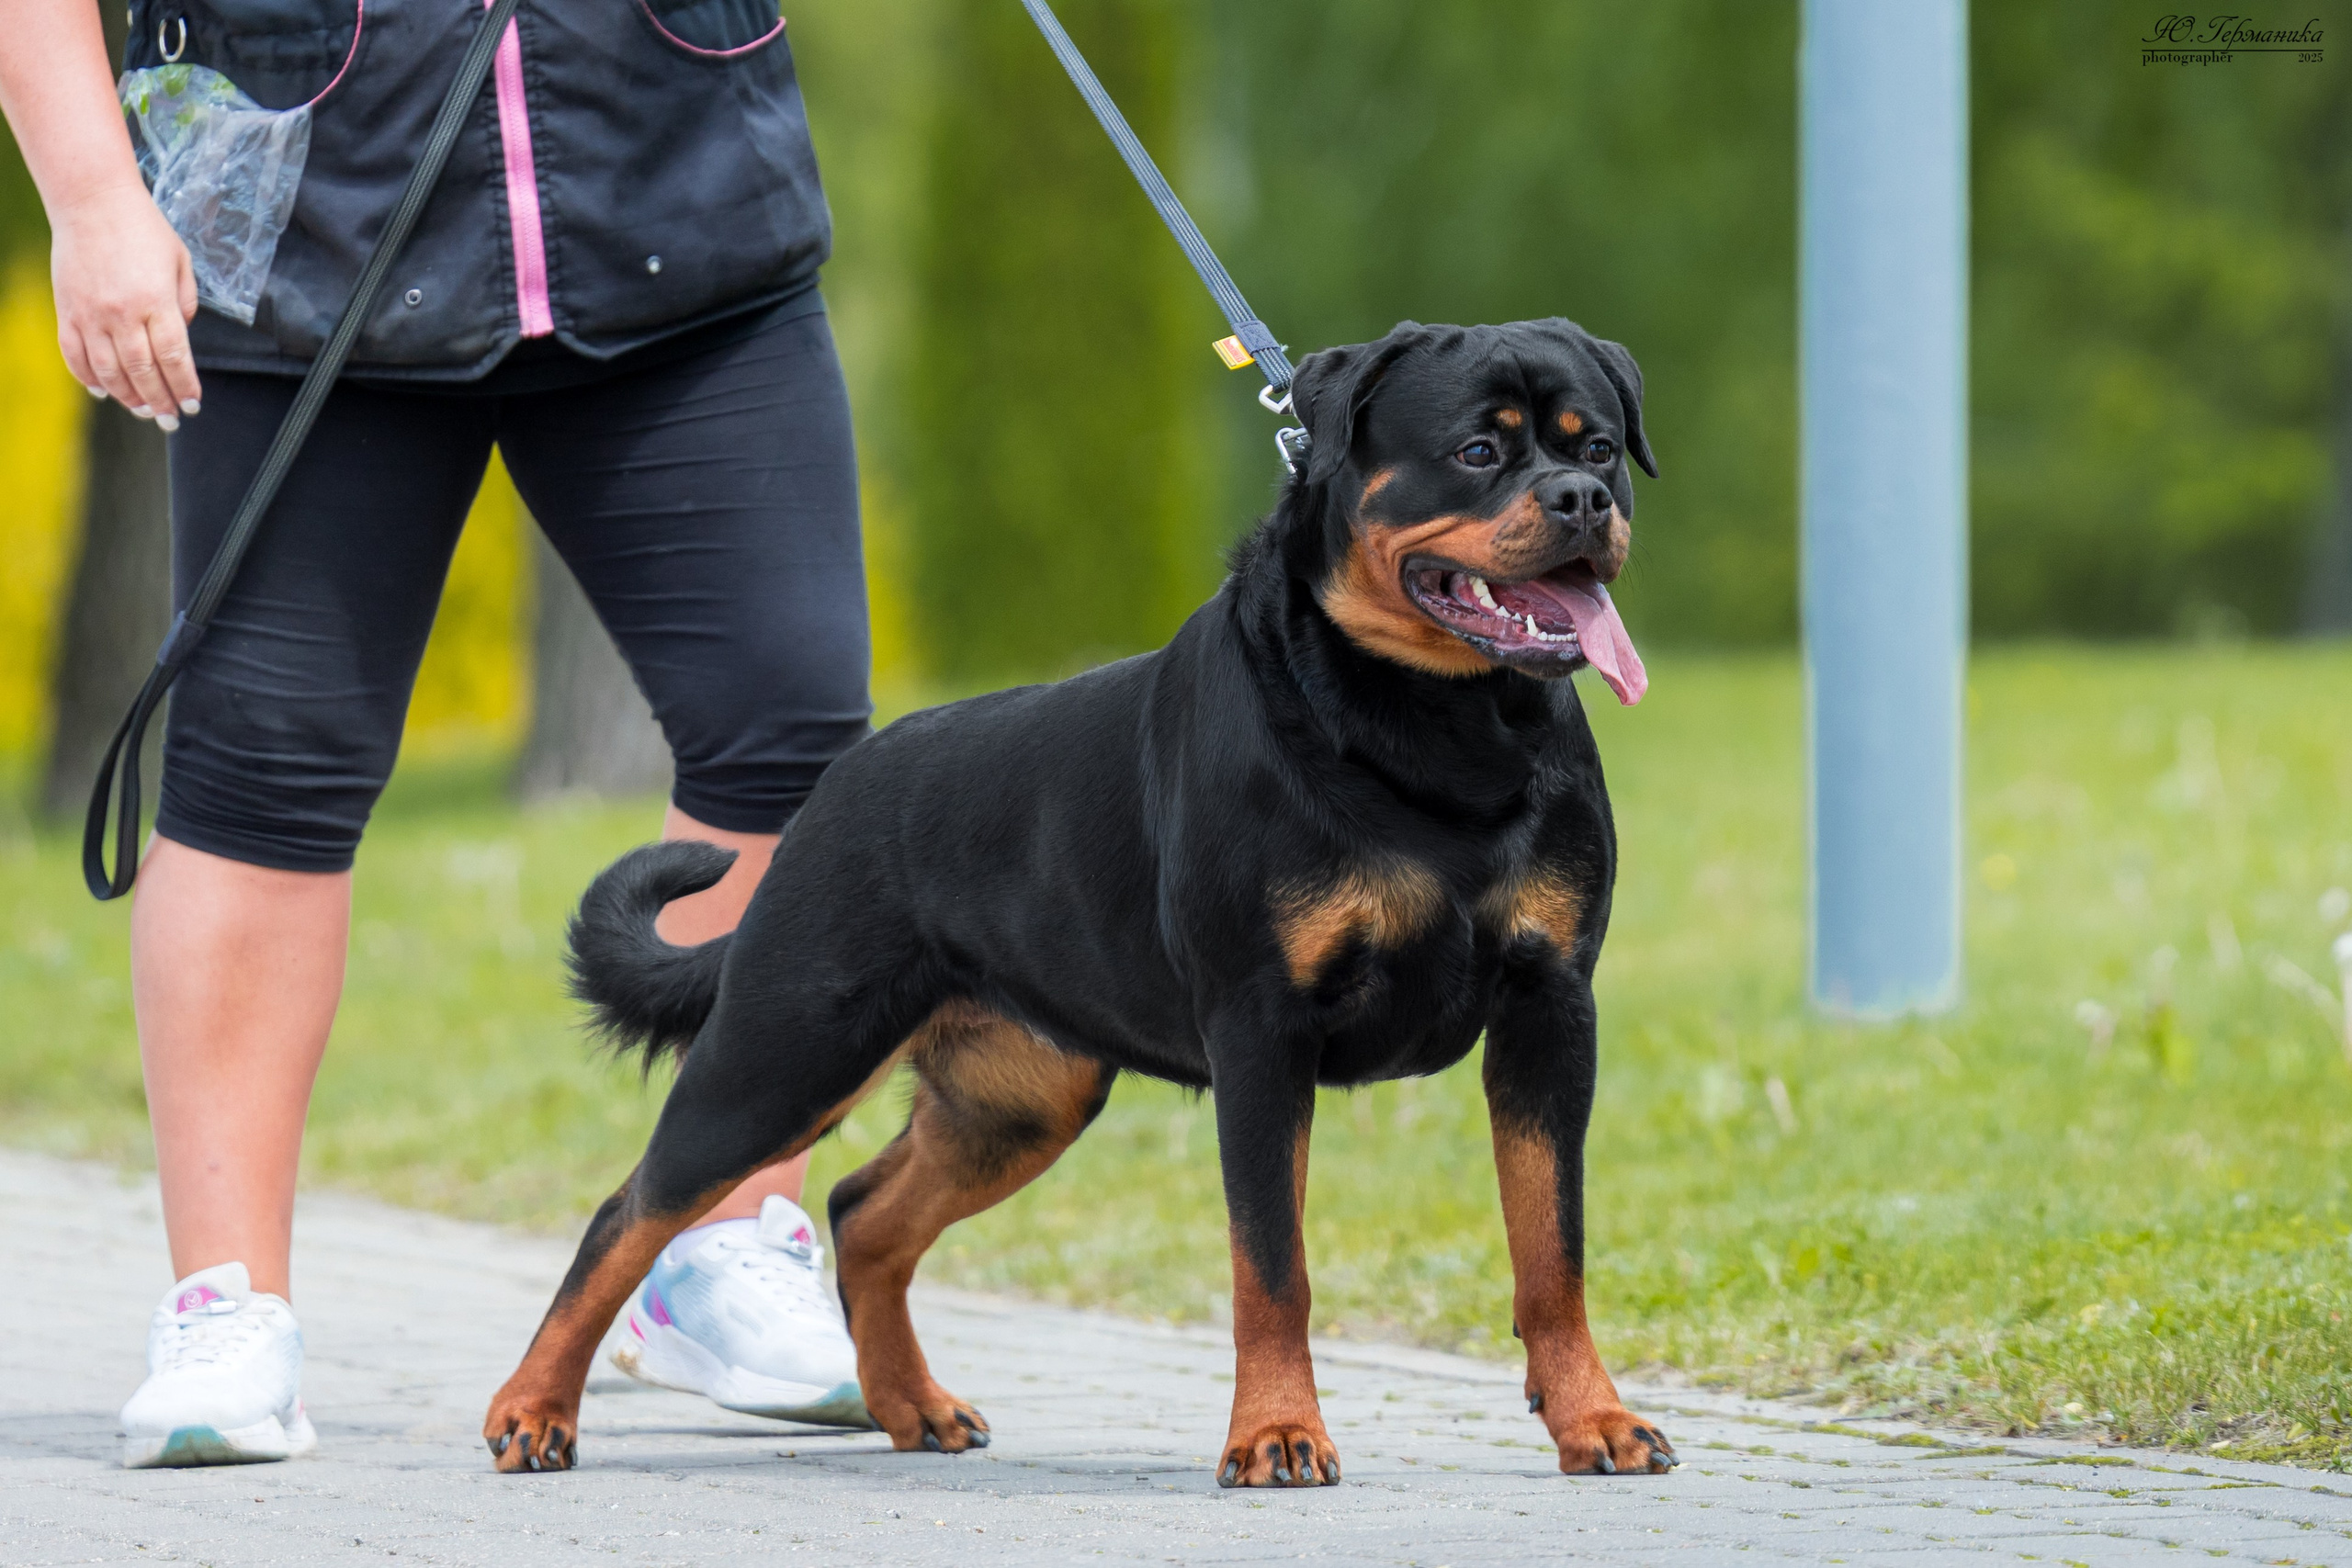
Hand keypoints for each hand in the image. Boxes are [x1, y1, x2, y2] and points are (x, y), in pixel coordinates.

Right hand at [51, 180, 201, 430]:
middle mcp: (122, 313)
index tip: (192, 405)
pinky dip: (88, 378)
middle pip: (143, 371)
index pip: (174, 357)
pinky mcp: (67, 311)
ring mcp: (91, 314)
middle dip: (160, 401)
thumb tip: (181, 337)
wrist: (92, 202)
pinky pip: (75, 355)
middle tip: (171, 420)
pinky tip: (104, 391)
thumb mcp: (180, 263)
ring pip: (109, 370)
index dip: (184, 386)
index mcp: (156, 301)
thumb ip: (184, 303)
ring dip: (128, 397)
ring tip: (143, 410)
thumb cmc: (143, 230)